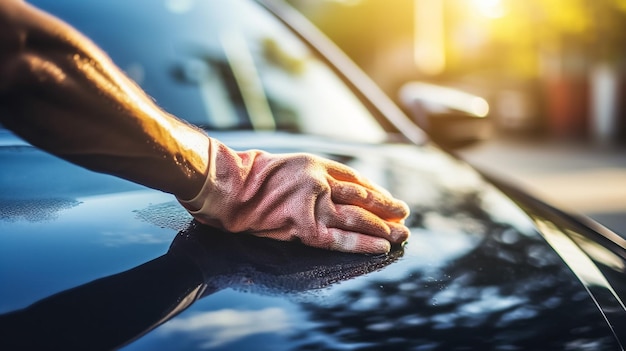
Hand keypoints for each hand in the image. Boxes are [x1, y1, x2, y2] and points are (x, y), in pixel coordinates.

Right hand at [177, 138, 409, 253]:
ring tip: (402, 234)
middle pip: (362, 198)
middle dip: (386, 209)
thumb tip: (331, 190)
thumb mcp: (286, 165)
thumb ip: (310, 176)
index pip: (356, 179)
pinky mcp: (304, 227)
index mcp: (316, 164)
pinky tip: (382, 247)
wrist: (226, 186)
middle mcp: (321, 181)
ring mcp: (314, 204)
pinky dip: (364, 243)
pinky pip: (341, 238)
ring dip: (383, 227)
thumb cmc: (249, 176)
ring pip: (357, 217)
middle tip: (405, 216)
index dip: (376, 192)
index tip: (389, 201)